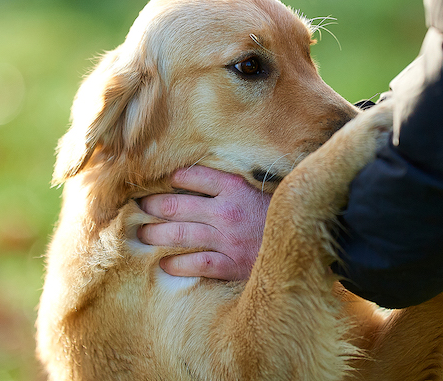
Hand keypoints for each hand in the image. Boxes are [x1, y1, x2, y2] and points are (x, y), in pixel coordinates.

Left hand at [137, 166, 270, 280]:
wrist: (305, 246)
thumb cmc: (280, 216)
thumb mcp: (261, 191)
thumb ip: (234, 186)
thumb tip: (201, 180)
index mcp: (235, 188)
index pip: (194, 176)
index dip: (172, 179)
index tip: (158, 182)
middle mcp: (227, 211)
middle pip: (178, 206)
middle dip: (152, 207)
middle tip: (138, 208)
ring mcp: (228, 239)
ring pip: (180, 234)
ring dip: (156, 234)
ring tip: (142, 235)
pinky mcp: (231, 265)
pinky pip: (197, 264)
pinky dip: (177, 264)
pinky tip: (163, 264)